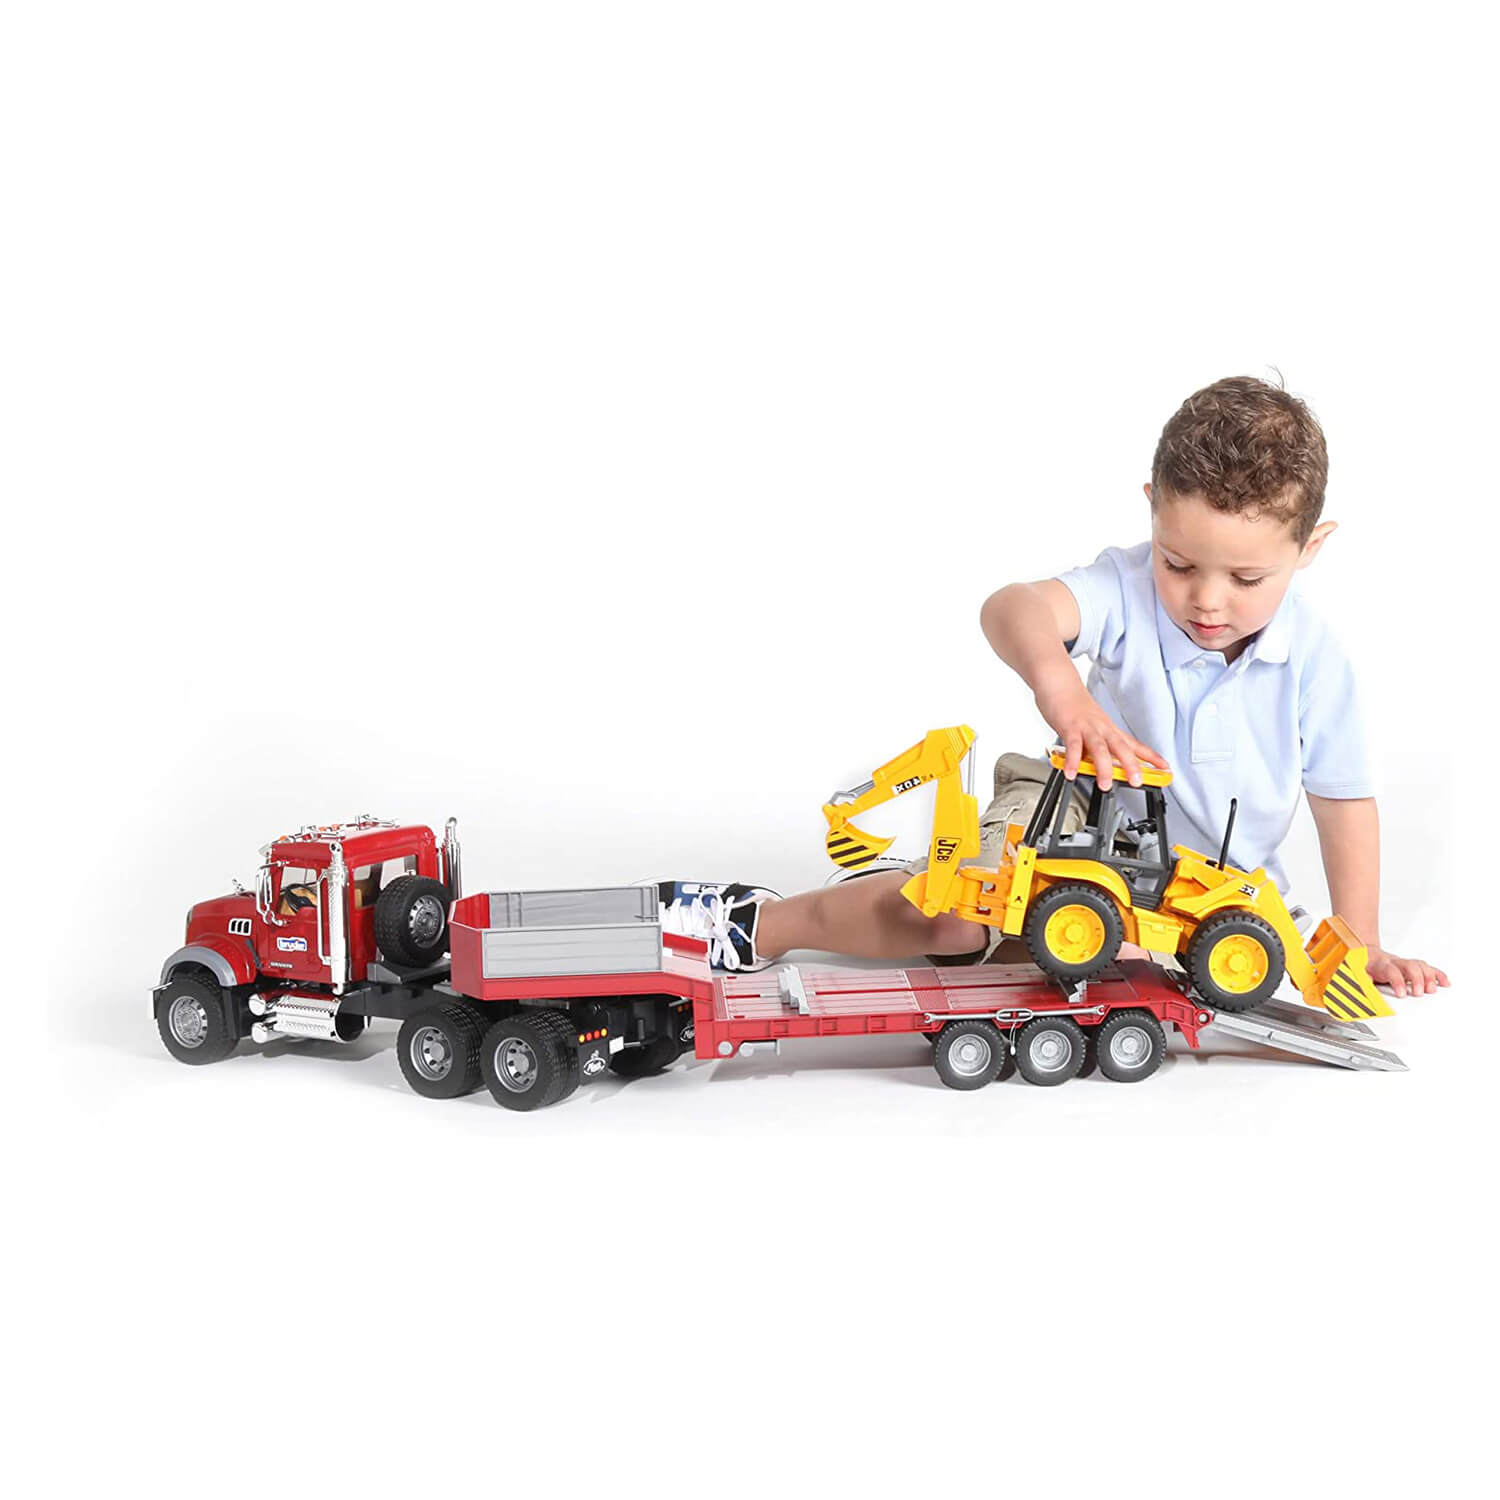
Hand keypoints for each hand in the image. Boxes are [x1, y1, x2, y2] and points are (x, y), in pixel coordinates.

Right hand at [1034, 669, 1168, 788]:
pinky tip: (1072, 773)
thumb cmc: (1074, 706)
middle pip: (1121, 748)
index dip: (1151, 757)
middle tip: (1137, 781)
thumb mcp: (1092, 726)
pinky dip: (1072, 761)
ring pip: (1099, 748)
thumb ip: (1096, 748)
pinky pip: (1073, 746)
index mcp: (1109, 729)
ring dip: (1104, 767)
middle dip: (1131, 766)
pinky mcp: (1069, 727)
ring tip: (1105, 784)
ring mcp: (1086, 727)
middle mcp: (1102, 728)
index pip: (1134, 745)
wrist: (1060, 683)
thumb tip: (1101, 766)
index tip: (1165, 768)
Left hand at [1366, 948, 1449, 997]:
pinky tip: (1444, 983)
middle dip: (1417, 979)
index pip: (1391, 971)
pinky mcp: (1413, 966)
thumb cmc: (1362, 965)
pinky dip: (1438, 975)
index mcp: (1380, 965)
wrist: (1364, 952)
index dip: (1398, 982)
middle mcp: (1395, 962)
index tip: (1402, 994)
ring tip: (1432, 990)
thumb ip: (1359, 978)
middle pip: (1410, 966)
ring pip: (1420, 965)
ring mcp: (1405, 963)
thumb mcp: (1355, 972)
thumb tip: (1362, 983)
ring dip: (1429, 977)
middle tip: (1419, 993)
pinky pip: (1428, 968)